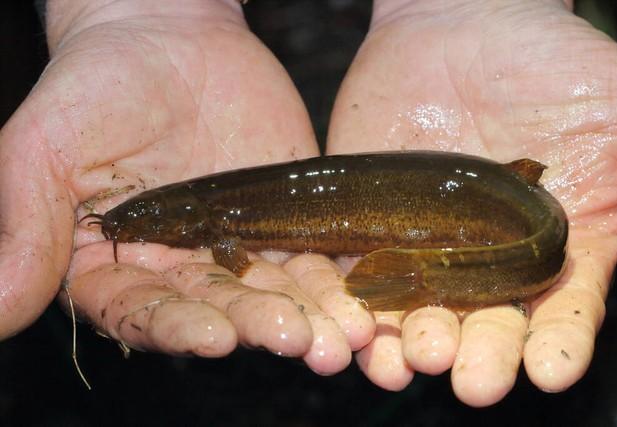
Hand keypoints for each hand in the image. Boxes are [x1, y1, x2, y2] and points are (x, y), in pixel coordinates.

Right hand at [0, 0, 374, 374]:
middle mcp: (180, 267)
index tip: (213, 337)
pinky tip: (363, 303)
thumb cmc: (96, 85)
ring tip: (343, 339)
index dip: (176, 326)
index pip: (144, 311)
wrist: (168, 35)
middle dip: (258, 326)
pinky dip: (336, 282)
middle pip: (221, 309)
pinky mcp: (283, 221)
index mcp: (117, 263)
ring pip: (275, 293)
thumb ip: (23, 226)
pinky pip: (312, 257)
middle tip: (299, 342)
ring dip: (311, 318)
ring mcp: (237, 246)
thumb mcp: (44, 148)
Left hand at [328, 0, 616, 404]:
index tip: (549, 369)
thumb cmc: (547, 60)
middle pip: (486, 324)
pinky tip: (354, 331)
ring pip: (419, 313)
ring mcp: (427, 246)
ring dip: (413, 343)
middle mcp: (489, 259)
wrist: (461, 25)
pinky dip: (356, 307)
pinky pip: (359, 276)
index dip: (559, 343)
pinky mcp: (372, 226)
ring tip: (409, 360)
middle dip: (480, 354)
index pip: (561, 310)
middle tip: (472, 378)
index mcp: (554, 246)